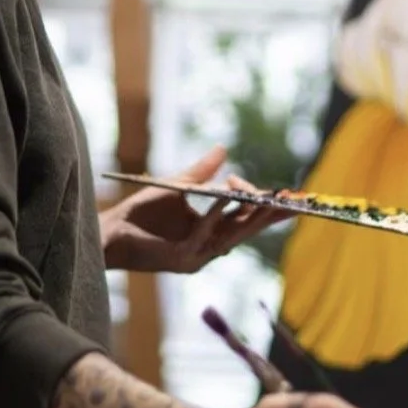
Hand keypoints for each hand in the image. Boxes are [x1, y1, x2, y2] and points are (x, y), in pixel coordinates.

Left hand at [100, 146, 284, 273]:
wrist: (110, 230)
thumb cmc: (140, 212)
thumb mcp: (176, 186)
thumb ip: (201, 171)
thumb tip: (223, 148)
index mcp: (210, 231)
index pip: (244, 218)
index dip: (261, 205)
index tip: (274, 190)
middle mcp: (208, 246)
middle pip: (247, 229)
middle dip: (271, 215)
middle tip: (296, 203)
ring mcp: (197, 255)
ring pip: (232, 235)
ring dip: (251, 216)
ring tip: (270, 199)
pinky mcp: (181, 259)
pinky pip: (204, 234)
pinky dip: (216, 214)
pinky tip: (227, 196)